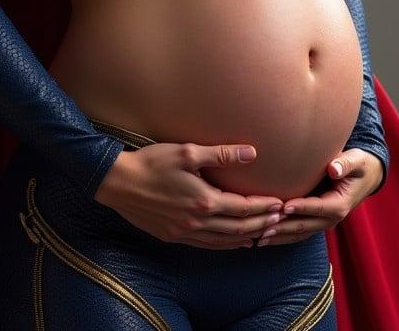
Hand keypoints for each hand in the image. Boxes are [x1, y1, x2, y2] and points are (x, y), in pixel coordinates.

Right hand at [94, 141, 286, 249]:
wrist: (118, 182)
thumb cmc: (152, 162)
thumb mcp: (188, 152)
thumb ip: (221, 154)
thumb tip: (251, 153)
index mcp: (204, 201)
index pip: (243, 209)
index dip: (264, 207)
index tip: (280, 204)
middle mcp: (197, 223)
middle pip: (238, 229)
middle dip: (261, 224)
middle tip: (279, 219)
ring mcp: (184, 233)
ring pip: (224, 242)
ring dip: (245, 238)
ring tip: (262, 233)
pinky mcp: (173, 237)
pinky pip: (206, 245)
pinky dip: (225, 245)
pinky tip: (232, 241)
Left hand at [254, 148, 383, 246]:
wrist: (365, 178)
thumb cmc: (359, 166)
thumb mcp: (357, 161)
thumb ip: (345, 164)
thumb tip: (333, 168)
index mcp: (340, 204)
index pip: (318, 207)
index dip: (302, 208)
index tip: (285, 207)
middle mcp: (331, 218)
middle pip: (305, 225)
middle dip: (284, 227)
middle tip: (263, 228)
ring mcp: (323, 223)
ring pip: (299, 233)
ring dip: (279, 236)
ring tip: (259, 238)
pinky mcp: (316, 222)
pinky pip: (298, 232)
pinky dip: (282, 236)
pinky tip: (264, 237)